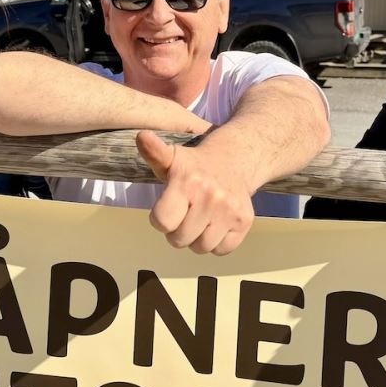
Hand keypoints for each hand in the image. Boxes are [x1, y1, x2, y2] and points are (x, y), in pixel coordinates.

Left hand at [136, 130, 255, 255]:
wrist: (234, 160)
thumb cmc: (195, 165)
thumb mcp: (172, 157)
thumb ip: (154, 153)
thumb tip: (141, 136)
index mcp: (187, 182)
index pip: (162, 221)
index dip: (160, 219)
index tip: (166, 208)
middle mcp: (210, 196)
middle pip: (179, 240)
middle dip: (177, 231)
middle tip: (183, 215)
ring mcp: (229, 210)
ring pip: (201, 248)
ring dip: (196, 239)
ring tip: (198, 220)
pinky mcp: (244, 221)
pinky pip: (221, 250)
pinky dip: (216, 243)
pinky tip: (215, 224)